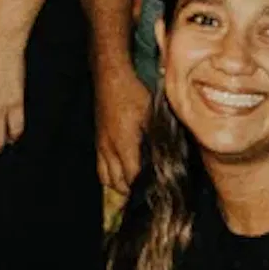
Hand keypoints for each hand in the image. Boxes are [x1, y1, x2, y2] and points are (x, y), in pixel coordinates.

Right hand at [93, 62, 151, 197]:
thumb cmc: (133, 92)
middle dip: (133, 191)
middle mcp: (110, 149)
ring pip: (106, 178)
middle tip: (149, 191)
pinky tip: (121, 172)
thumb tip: (171, 155)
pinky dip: (110, 175)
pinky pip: (101, 167)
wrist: (110, 76)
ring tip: (135, 186)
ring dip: (120, 185)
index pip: (133, 178)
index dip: (145, 188)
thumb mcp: (152, 114)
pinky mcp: (98, 140)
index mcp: (125, 144)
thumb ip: (159, 137)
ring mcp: (101, 146)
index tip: (158, 192)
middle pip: (118, 184)